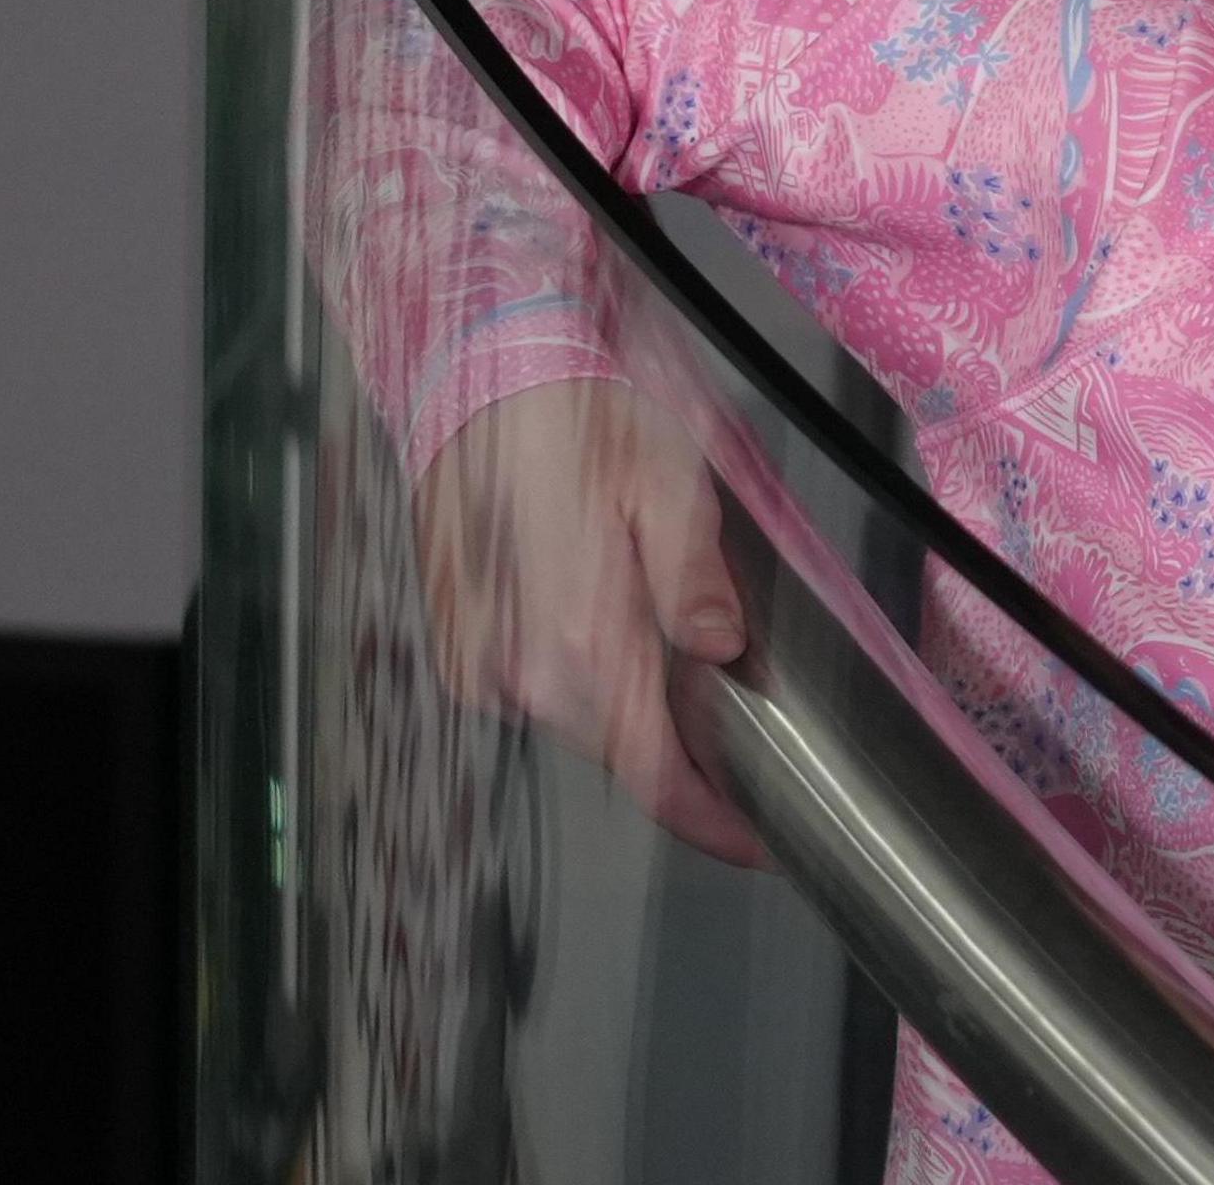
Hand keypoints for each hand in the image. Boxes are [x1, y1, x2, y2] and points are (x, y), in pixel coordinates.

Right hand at [416, 379, 768, 865]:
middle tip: (742, 738)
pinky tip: (609, 628)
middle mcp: (517, 670)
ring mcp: (477, 663)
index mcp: (579, 640)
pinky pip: (532, 689)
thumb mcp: (670, 484)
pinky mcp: (456, 645)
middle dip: (681, 757)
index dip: (708, 819)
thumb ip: (696, 581)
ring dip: (630, 711)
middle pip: (618, 752)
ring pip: (576, 720)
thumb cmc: (580, 416)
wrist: (474, 372)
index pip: (652, 771)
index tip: (758, 840)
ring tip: (681, 673)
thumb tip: (724, 654)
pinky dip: (580, 679)